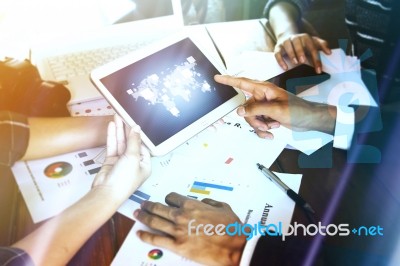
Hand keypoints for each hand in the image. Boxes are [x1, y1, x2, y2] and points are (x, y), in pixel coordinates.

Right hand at [91, 115, 150, 203]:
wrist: (106, 192)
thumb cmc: (124, 180)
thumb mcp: (133, 158)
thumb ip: (134, 141)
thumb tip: (137, 128)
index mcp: (145, 165)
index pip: (143, 145)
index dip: (138, 134)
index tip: (135, 122)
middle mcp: (134, 163)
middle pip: (131, 143)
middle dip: (127, 129)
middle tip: (124, 115)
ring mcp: (122, 162)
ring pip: (121, 143)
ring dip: (119, 130)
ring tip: (117, 116)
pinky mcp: (111, 161)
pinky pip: (113, 146)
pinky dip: (112, 136)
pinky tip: (112, 126)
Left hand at [134, 192, 246, 265]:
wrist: (234, 247)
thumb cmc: (230, 228)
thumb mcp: (223, 207)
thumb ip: (210, 202)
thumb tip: (203, 202)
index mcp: (192, 205)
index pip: (172, 197)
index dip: (168, 199)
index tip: (166, 201)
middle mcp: (181, 216)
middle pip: (158, 208)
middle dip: (149, 205)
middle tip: (143, 204)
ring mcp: (177, 231)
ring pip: (154, 221)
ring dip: (143, 216)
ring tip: (137, 213)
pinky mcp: (177, 246)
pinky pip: (156, 239)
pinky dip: (146, 236)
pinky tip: (139, 233)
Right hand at [214, 75, 336, 137]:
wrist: (309, 120)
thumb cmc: (298, 110)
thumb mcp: (276, 109)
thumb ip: (256, 109)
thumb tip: (239, 111)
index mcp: (264, 89)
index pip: (242, 82)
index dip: (229, 80)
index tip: (217, 77)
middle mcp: (262, 96)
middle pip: (246, 108)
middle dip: (254, 119)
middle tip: (266, 124)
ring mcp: (264, 107)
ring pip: (250, 118)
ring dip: (260, 126)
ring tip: (273, 127)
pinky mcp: (267, 116)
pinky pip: (257, 124)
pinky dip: (263, 130)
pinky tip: (272, 132)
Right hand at [274, 33, 330, 72]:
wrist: (287, 34)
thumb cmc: (303, 42)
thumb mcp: (314, 42)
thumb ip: (322, 45)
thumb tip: (329, 52)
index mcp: (306, 37)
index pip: (312, 47)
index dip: (316, 58)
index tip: (318, 70)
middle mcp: (295, 38)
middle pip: (298, 43)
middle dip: (300, 51)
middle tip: (303, 61)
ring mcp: (286, 42)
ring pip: (288, 46)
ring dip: (291, 54)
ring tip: (295, 62)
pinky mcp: (278, 47)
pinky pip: (278, 53)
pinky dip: (280, 60)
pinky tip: (285, 67)